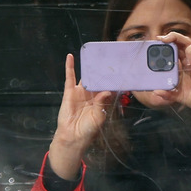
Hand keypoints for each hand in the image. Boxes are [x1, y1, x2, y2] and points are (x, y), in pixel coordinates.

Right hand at [48, 54, 112, 179]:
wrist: (72, 136)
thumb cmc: (88, 130)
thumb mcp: (99, 117)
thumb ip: (102, 103)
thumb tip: (107, 91)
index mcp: (101, 100)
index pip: (108, 86)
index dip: (113, 79)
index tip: (120, 70)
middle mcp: (92, 94)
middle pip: (98, 79)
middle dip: (103, 71)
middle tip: (109, 58)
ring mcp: (81, 92)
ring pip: (86, 77)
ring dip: (89, 67)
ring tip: (93, 54)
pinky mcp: (70, 92)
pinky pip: (70, 77)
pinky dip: (70, 66)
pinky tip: (71, 56)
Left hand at [153, 33, 190, 129]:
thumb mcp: (177, 95)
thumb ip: (167, 93)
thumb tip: (156, 91)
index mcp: (183, 63)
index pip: (176, 46)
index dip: (168, 41)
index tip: (158, 39)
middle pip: (185, 41)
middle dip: (175, 37)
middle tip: (166, 39)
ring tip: (187, 62)